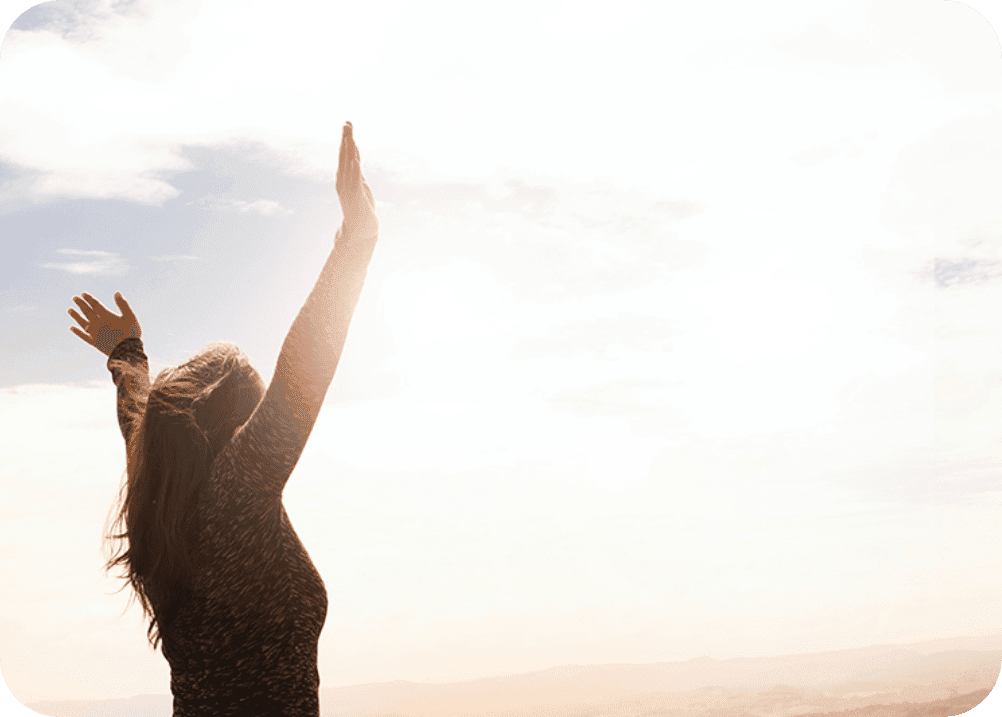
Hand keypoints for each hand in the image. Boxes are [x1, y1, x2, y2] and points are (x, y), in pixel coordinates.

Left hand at [68, 291, 141, 355]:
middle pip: (87, 312)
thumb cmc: (131, 334)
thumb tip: (116, 292)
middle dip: (81, 304)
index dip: (89, 299)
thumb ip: (123, 304)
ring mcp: (95, 333)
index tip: (83, 294)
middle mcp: (98, 324)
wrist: (127, 352)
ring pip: (82, 322)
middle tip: (74, 298)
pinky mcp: (94, 343)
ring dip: (76, 316)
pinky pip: (83, 336)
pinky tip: (71, 328)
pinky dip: (77, 332)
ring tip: (69, 310)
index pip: (95, 305)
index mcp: (106, 317)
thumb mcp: (131, 317)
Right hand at [336, 121, 378, 236]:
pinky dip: (354, 168)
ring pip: (348, 164)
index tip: (348, 124)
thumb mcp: (360, 185)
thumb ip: (356, 172)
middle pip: (344, 156)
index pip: (345, 154)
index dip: (346, 139)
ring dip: (349, 149)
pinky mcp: (355, 195)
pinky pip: (354, 179)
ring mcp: (348, 187)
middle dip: (346, 139)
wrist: (361, 229)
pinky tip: (355, 158)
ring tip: (350, 135)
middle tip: (347, 122)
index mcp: (344, 177)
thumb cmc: (361, 208)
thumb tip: (354, 158)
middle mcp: (343, 180)